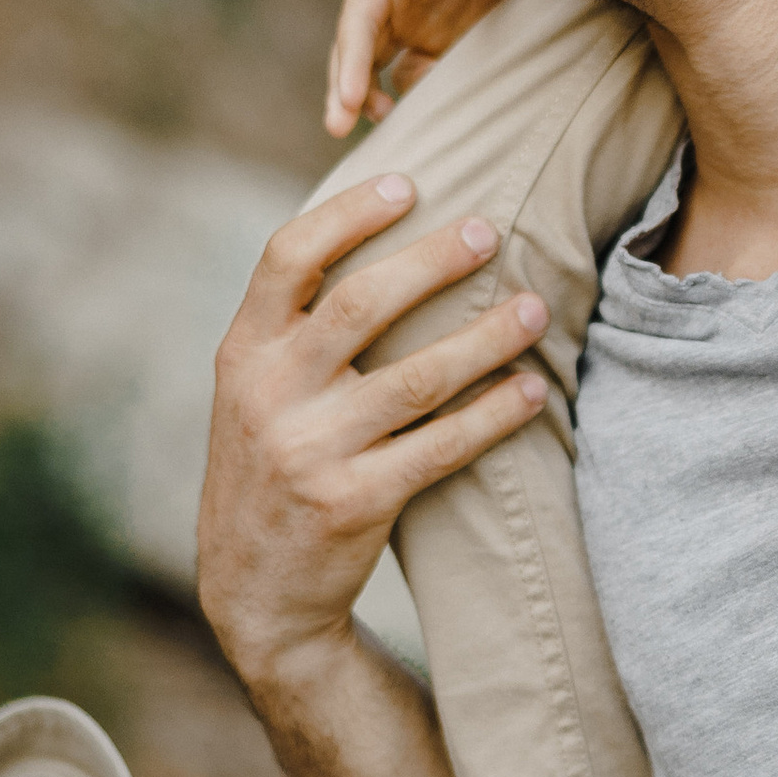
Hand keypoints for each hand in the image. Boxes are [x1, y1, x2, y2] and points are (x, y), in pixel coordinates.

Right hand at [196, 174, 550, 690]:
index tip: (409, 182)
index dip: (349, 213)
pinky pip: (441, 447)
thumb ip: (296, 329)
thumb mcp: (255, 393)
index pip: (286, 257)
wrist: (255, 594)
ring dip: (485, 338)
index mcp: (242, 353)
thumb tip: (380, 237)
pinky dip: (494, 415)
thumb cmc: (272, 466)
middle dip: (434, 260)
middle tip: (491, 231)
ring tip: (535, 310)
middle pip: (361, 304)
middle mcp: (269, 395)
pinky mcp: (353, 502)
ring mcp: (309, 451)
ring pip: (417, 377)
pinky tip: (532, 392)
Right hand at [325, 0, 511, 135]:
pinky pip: (416, 79)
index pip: (358, 18)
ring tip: (387, 131)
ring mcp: (412, 26)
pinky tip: (428, 123)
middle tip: (336, 128)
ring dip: (373, 101)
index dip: (350, 58)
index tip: (347, 96)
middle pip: (356, 51)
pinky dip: (415, 102)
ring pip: (378, 72)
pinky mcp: (438, 44)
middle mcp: (388, 1)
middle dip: (344, 89)